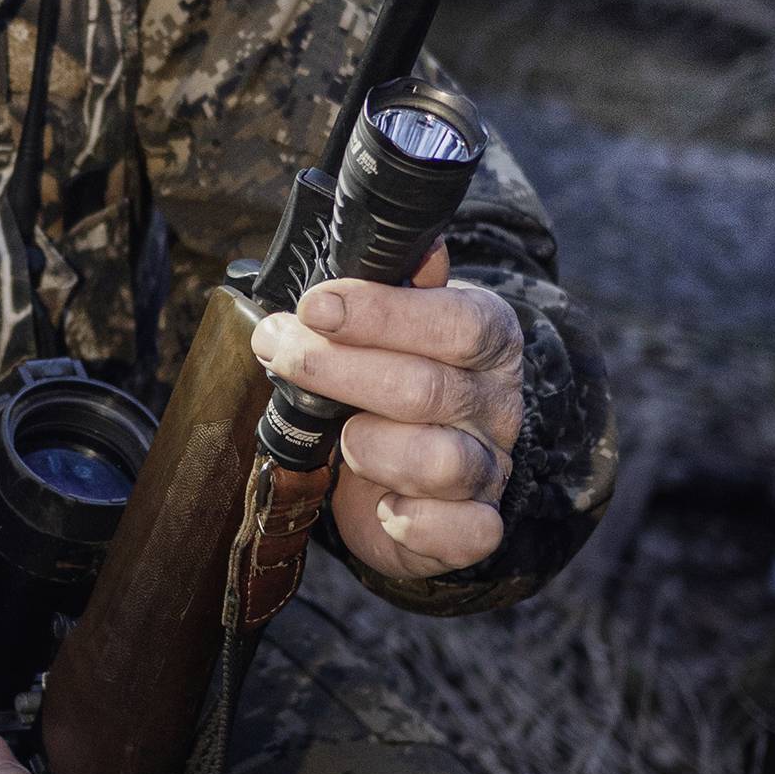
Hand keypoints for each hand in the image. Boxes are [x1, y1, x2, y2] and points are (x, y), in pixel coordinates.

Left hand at [249, 243, 522, 580]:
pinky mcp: (476, 525)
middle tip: (276, 350)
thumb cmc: (392, 373)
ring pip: (441, 461)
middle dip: (335, 369)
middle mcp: (498, 401)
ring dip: (370, 447)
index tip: (313, 306)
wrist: (410, 460)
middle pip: (425, 388)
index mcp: (486, 335)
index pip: (454, 321)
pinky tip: (385, 504)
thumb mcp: (393, 319)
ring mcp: (492, 466)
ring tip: (342, 438)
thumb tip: (398, 240)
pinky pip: (467, 532)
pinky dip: (417, 522)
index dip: (380, 314)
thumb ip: (393, 282)